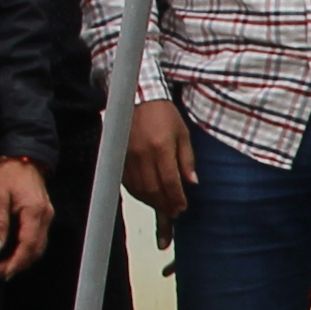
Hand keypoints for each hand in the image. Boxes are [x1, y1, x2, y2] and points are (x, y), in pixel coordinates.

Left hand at [0, 157, 53, 278]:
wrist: (23, 158)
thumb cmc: (8, 174)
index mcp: (34, 212)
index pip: (28, 245)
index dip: (15, 262)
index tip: (1, 272)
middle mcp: (45, 216)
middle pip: (36, 250)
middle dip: (19, 265)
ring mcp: (47, 216)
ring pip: (39, 247)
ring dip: (24, 260)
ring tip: (4, 267)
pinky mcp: (44, 216)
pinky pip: (39, 239)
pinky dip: (27, 250)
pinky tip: (14, 253)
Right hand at [125, 99, 195, 213]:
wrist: (138, 98)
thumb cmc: (163, 114)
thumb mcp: (183, 133)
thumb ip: (187, 159)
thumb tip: (192, 182)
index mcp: (161, 148)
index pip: (170, 182)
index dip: (177, 198)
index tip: (182, 207)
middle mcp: (143, 155)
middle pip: (153, 190)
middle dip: (165, 205)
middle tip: (174, 211)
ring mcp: (128, 157)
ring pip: (139, 189)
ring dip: (151, 202)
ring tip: (163, 206)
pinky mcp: (118, 157)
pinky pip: (127, 183)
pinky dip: (138, 193)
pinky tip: (147, 196)